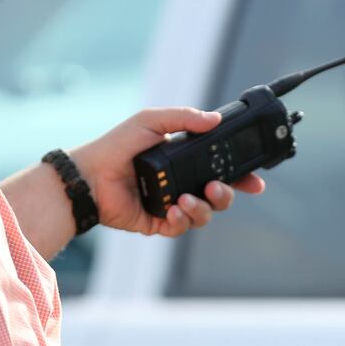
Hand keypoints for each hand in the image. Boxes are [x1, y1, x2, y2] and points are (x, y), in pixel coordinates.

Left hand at [67, 107, 264, 236]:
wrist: (89, 176)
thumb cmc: (116, 146)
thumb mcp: (151, 121)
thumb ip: (184, 118)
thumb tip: (215, 119)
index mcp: (183, 160)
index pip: (221, 169)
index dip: (241, 176)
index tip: (255, 182)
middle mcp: (181, 183)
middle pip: (219, 195)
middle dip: (226, 194)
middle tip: (217, 188)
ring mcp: (171, 204)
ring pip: (205, 214)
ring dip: (203, 208)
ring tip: (188, 199)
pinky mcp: (158, 223)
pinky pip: (182, 227)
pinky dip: (184, 219)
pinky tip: (174, 209)